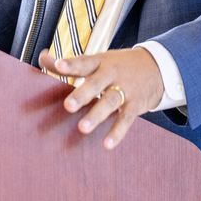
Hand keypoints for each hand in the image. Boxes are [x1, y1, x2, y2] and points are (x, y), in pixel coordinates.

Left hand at [38, 47, 163, 149]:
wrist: (158, 67)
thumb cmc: (119, 66)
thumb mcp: (98, 60)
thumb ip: (71, 63)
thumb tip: (42, 57)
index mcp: (100, 62)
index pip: (84, 61)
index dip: (71, 64)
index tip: (58, 65)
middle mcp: (112, 74)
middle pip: (96, 83)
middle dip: (82, 94)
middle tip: (68, 106)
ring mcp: (125, 89)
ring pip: (110, 102)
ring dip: (97, 115)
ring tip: (83, 128)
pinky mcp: (135, 105)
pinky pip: (126, 119)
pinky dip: (117, 132)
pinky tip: (107, 143)